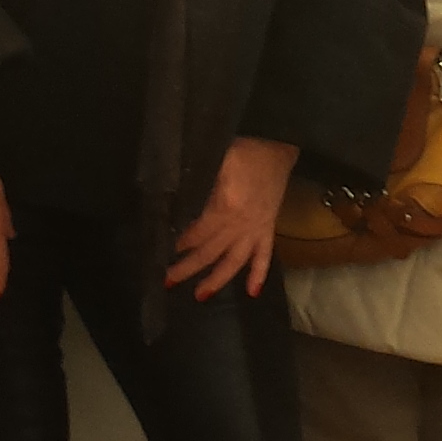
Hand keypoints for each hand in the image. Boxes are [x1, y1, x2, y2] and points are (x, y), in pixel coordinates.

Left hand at [165, 137, 299, 298]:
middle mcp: (242, 224)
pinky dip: (259, 274)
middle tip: (168, 281)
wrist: (276, 145)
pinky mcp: (268, 228)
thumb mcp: (215, 163)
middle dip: (189, 267)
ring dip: (217, 279)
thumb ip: (199, 187)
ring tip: (200, 295)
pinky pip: (265, 255)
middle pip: (212, 251)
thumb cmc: (243, 150)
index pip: (199, 232)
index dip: (182, 242)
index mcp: (226, 207)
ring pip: (235, 261)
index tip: (165, 248)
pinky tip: (252, 292)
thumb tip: (178, 206)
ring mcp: (256, 228)